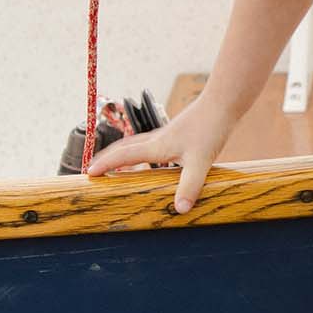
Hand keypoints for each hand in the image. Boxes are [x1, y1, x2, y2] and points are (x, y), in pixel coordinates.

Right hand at [84, 97, 236, 213]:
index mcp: (156, 147)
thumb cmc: (210, 128)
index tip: (88, 173)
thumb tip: (179, 209)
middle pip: (124, 148)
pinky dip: (141, 150)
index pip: (123, 156)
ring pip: (137, 144)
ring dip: (123, 153)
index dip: (105, 165)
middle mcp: (157, 139)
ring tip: (116, 164)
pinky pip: (151, 143)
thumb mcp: (200, 161)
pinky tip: (153, 157)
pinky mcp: (178, 132)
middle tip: (93, 168)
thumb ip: (189, 186)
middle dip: (107, 158)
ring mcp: (167, 134)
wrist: (224, 103)